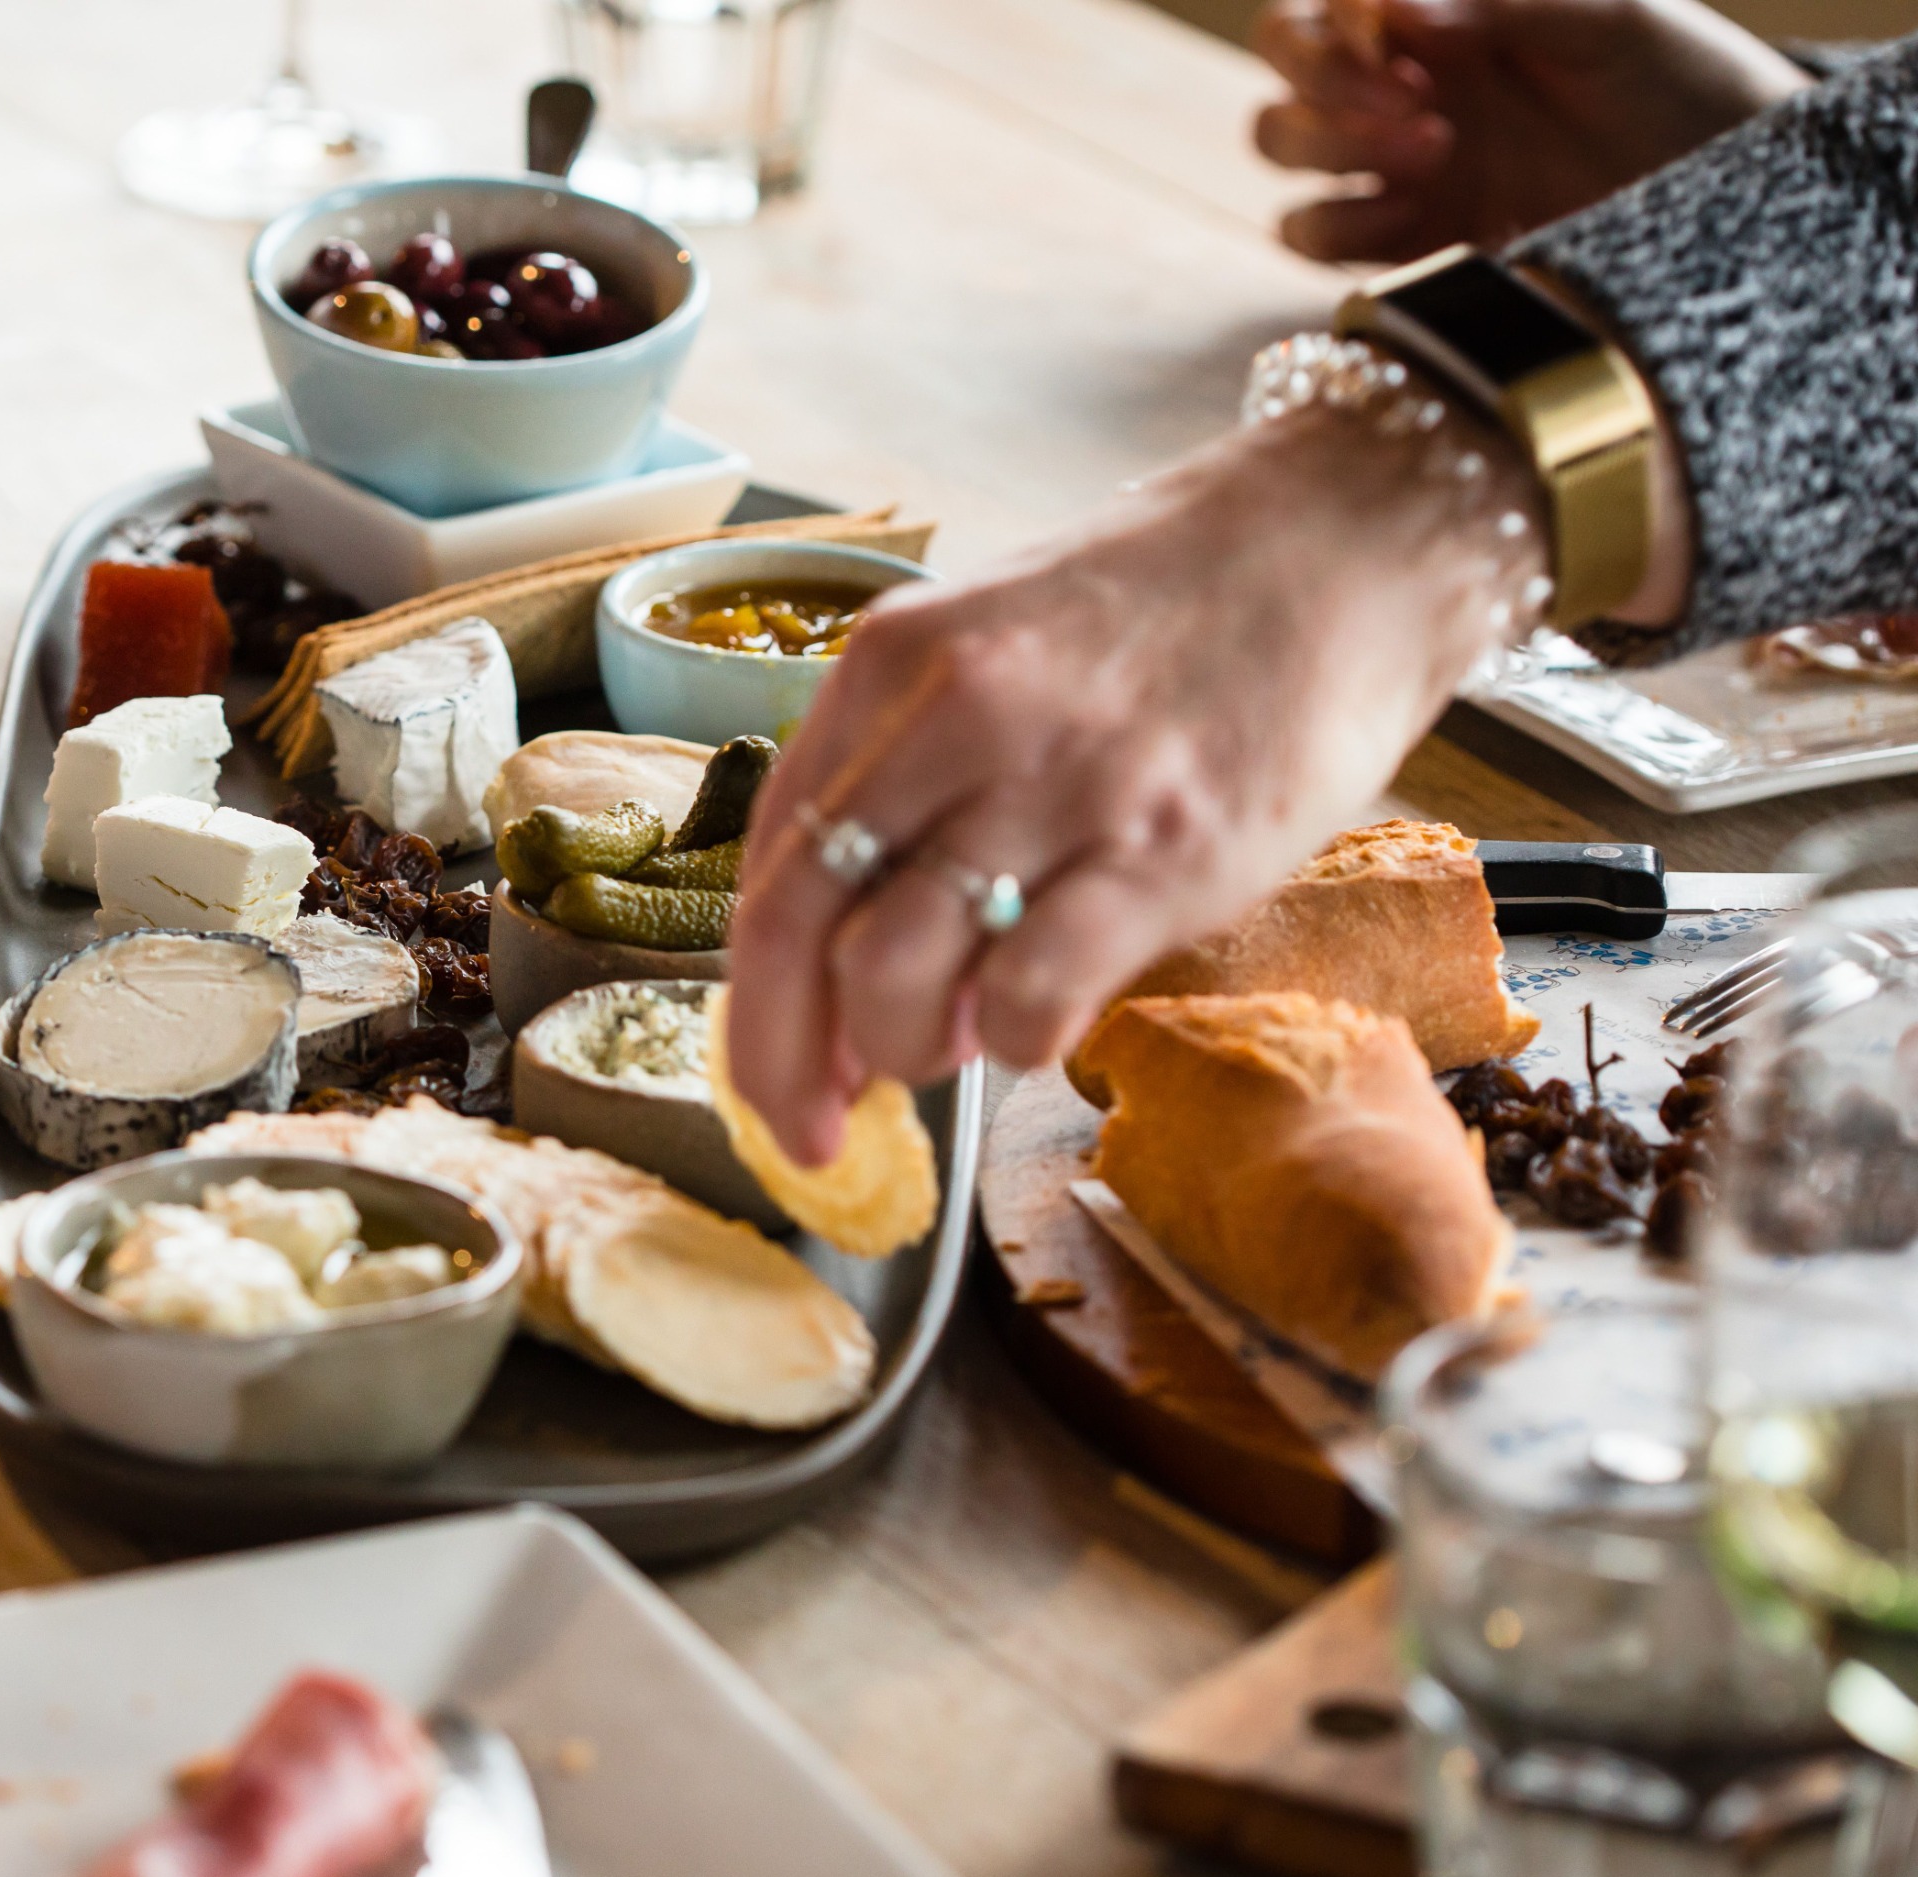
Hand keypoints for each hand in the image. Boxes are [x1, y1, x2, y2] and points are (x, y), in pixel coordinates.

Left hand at [726, 405, 1545, 1163]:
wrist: (1342, 540)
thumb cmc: (1162, 613)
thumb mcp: (988, 652)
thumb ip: (904, 782)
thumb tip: (846, 959)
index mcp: (891, 668)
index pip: (771, 867)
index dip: (754, 1004)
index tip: (769, 1080)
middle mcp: (954, 719)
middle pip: (806, 934)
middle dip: (795, 1061)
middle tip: (826, 1115)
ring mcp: (1058, 786)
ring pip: (896, 976)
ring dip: (906, 1049)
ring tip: (957, 1036)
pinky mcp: (1163, 853)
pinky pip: (1031, 996)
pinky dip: (1012, 1042)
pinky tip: (1043, 1018)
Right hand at [1254, 0, 1809, 261]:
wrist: (1721, 184)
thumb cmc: (1672, 72)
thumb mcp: (1608, 15)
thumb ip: (1500, 2)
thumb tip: (1393, 9)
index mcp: (1433, 15)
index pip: (1318, 10)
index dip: (1333, 26)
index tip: (1403, 41)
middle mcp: (1397, 82)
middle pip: (1281, 75)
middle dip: (1324, 87)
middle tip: (1415, 103)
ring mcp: (1391, 162)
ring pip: (1281, 149)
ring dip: (1332, 149)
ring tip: (1437, 150)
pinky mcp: (1401, 239)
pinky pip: (1314, 233)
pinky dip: (1340, 226)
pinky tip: (1417, 214)